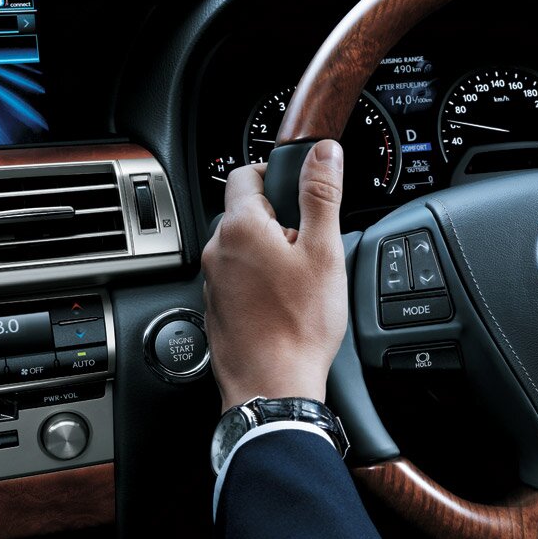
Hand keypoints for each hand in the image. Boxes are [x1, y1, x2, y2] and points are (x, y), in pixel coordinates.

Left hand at [202, 142, 347, 409]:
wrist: (274, 386)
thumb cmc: (299, 325)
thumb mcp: (323, 250)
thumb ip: (321, 195)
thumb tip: (324, 152)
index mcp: (240, 227)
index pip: (245, 174)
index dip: (274, 173)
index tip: (298, 189)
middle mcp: (217, 251)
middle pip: (247, 214)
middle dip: (279, 222)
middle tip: (311, 247)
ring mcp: (213, 282)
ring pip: (244, 250)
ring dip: (270, 255)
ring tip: (301, 282)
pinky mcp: (217, 309)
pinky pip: (239, 281)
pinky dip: (261, 284)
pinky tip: (286, 305)